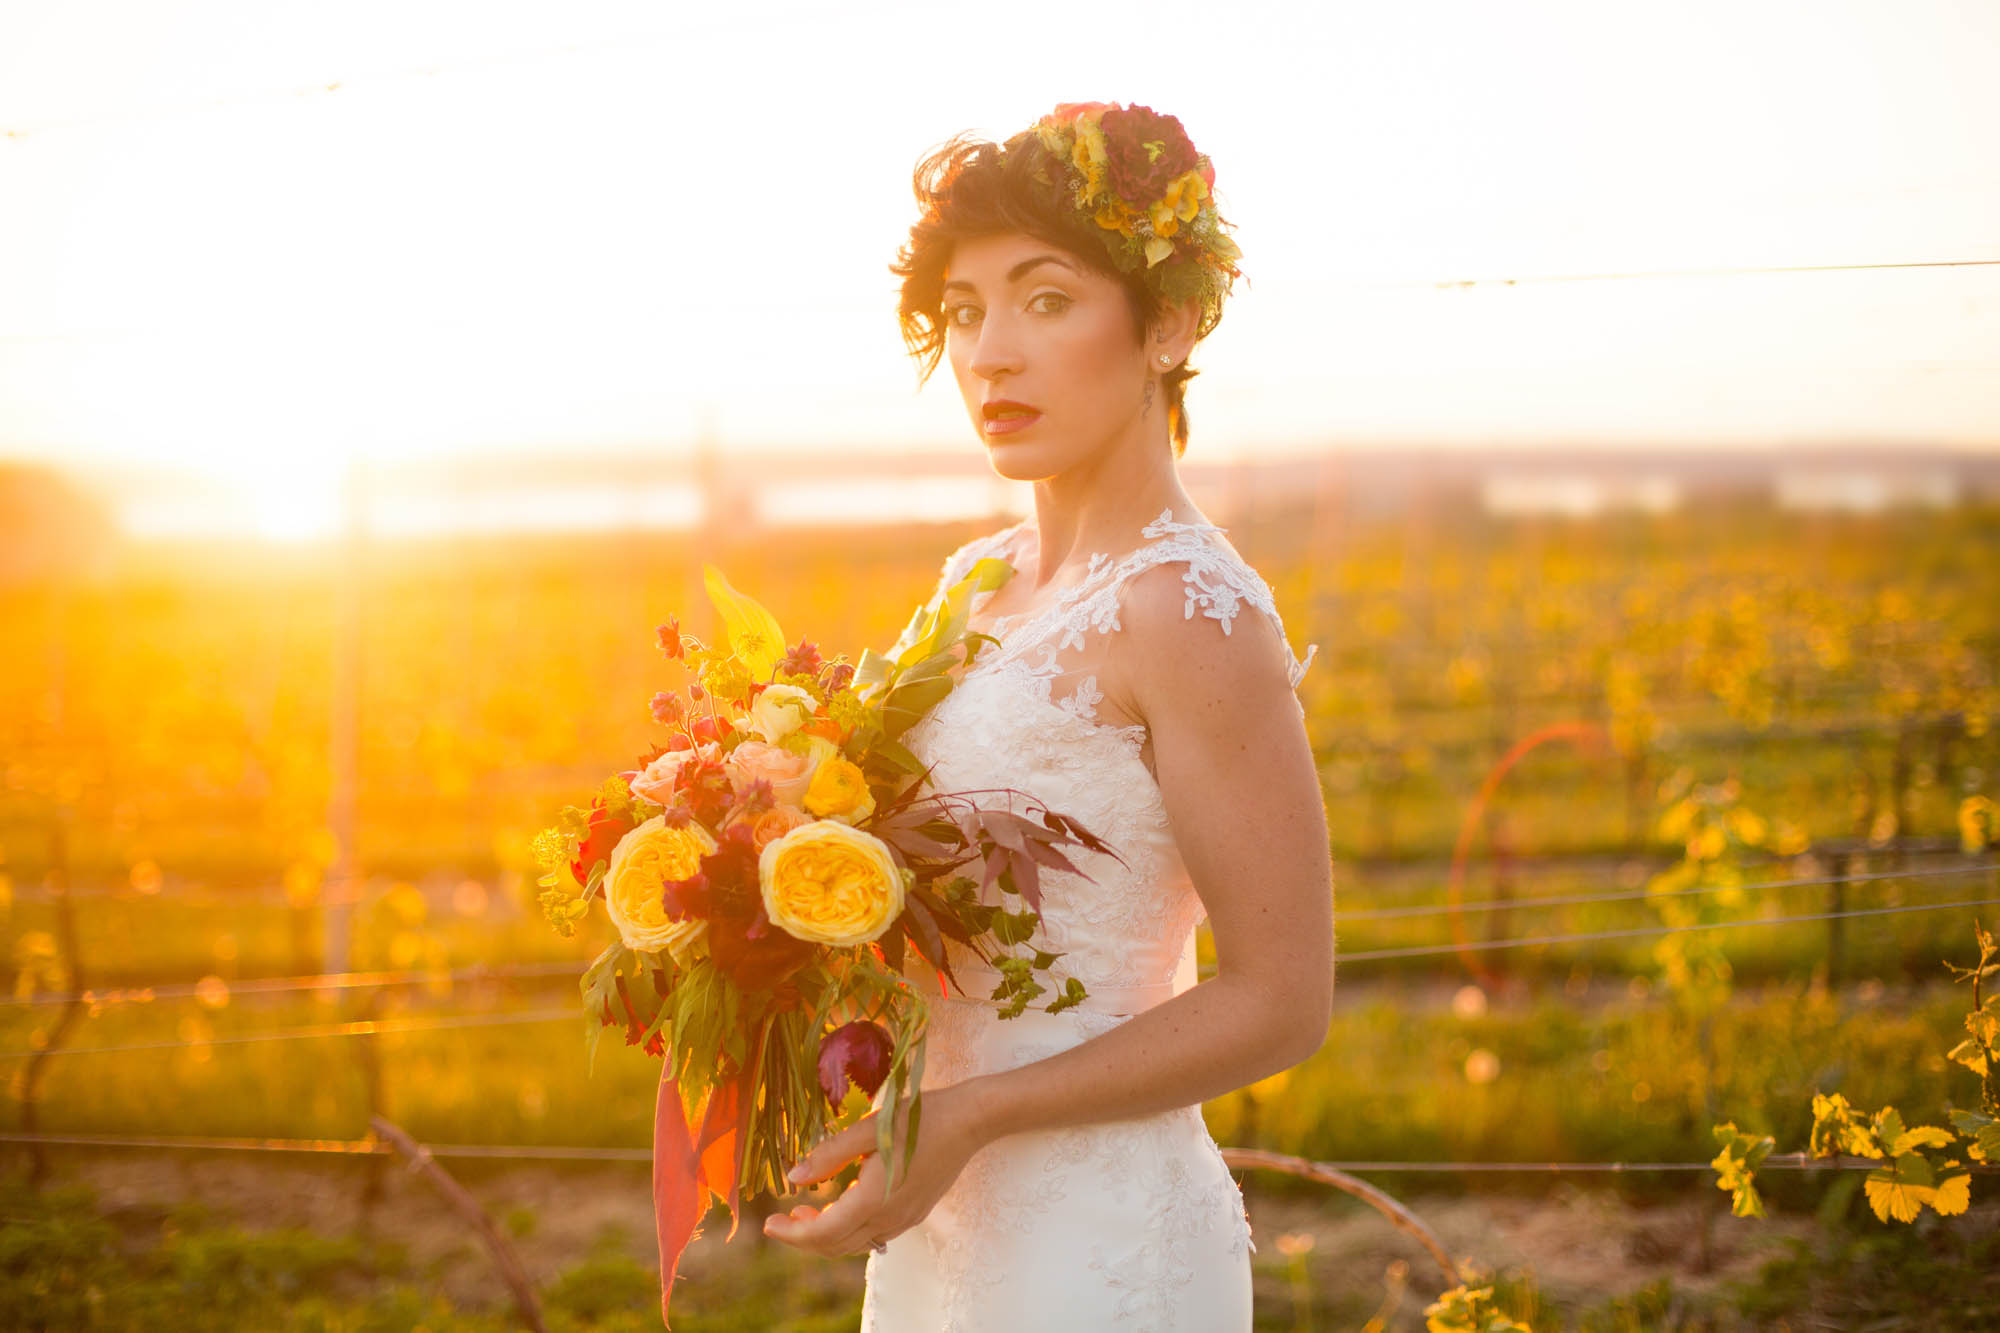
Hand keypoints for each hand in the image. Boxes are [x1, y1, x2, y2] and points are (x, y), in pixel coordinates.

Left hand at [762, 1079, 989, 1256]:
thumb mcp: (868, 1128)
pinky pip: (873, 1235)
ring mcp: (904, 1218)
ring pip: (855, 1244)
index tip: (767, 1224)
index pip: (822, 1233)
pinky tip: (842, 1207)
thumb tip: (794, 1178)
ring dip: (827, 1235)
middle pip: (836, 1246)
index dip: (791, 1234)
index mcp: (873, 1198)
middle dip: (803, 1238)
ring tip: (806, 1212)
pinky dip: (849, 1231)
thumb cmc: (918, 1117)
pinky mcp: (914, 1213)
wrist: (968, 1121)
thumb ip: (829, 1155)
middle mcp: (888, 1217)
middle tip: (781, 1219)